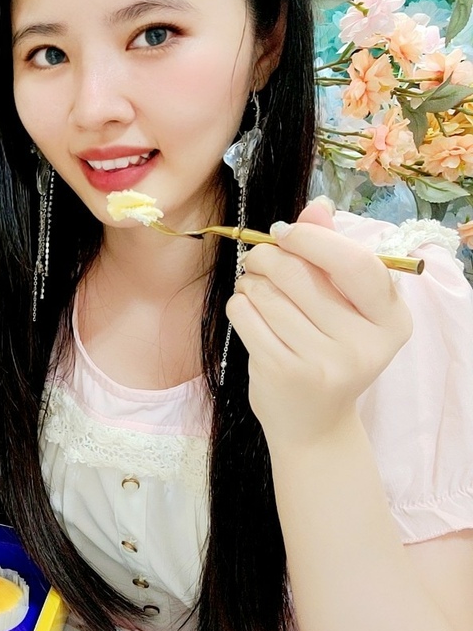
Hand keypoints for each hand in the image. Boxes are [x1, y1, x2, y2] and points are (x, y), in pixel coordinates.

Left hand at [225, 199, 412, 448]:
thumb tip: (316, 207)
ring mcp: (324, 363)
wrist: (312, 423)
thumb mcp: (343, 306)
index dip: (313, 240)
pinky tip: (249, 314)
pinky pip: (244, 315)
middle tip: (259, 260)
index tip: (285, 232)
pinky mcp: (283, 372)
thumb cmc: (327, 350)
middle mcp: (364, 345)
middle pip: (299, 273)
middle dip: (268, 257)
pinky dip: (238, 305)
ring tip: (257, 292)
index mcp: (391, 320)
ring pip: (265, 293)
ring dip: (251, 283)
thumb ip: (331, 254)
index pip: (354, 263)